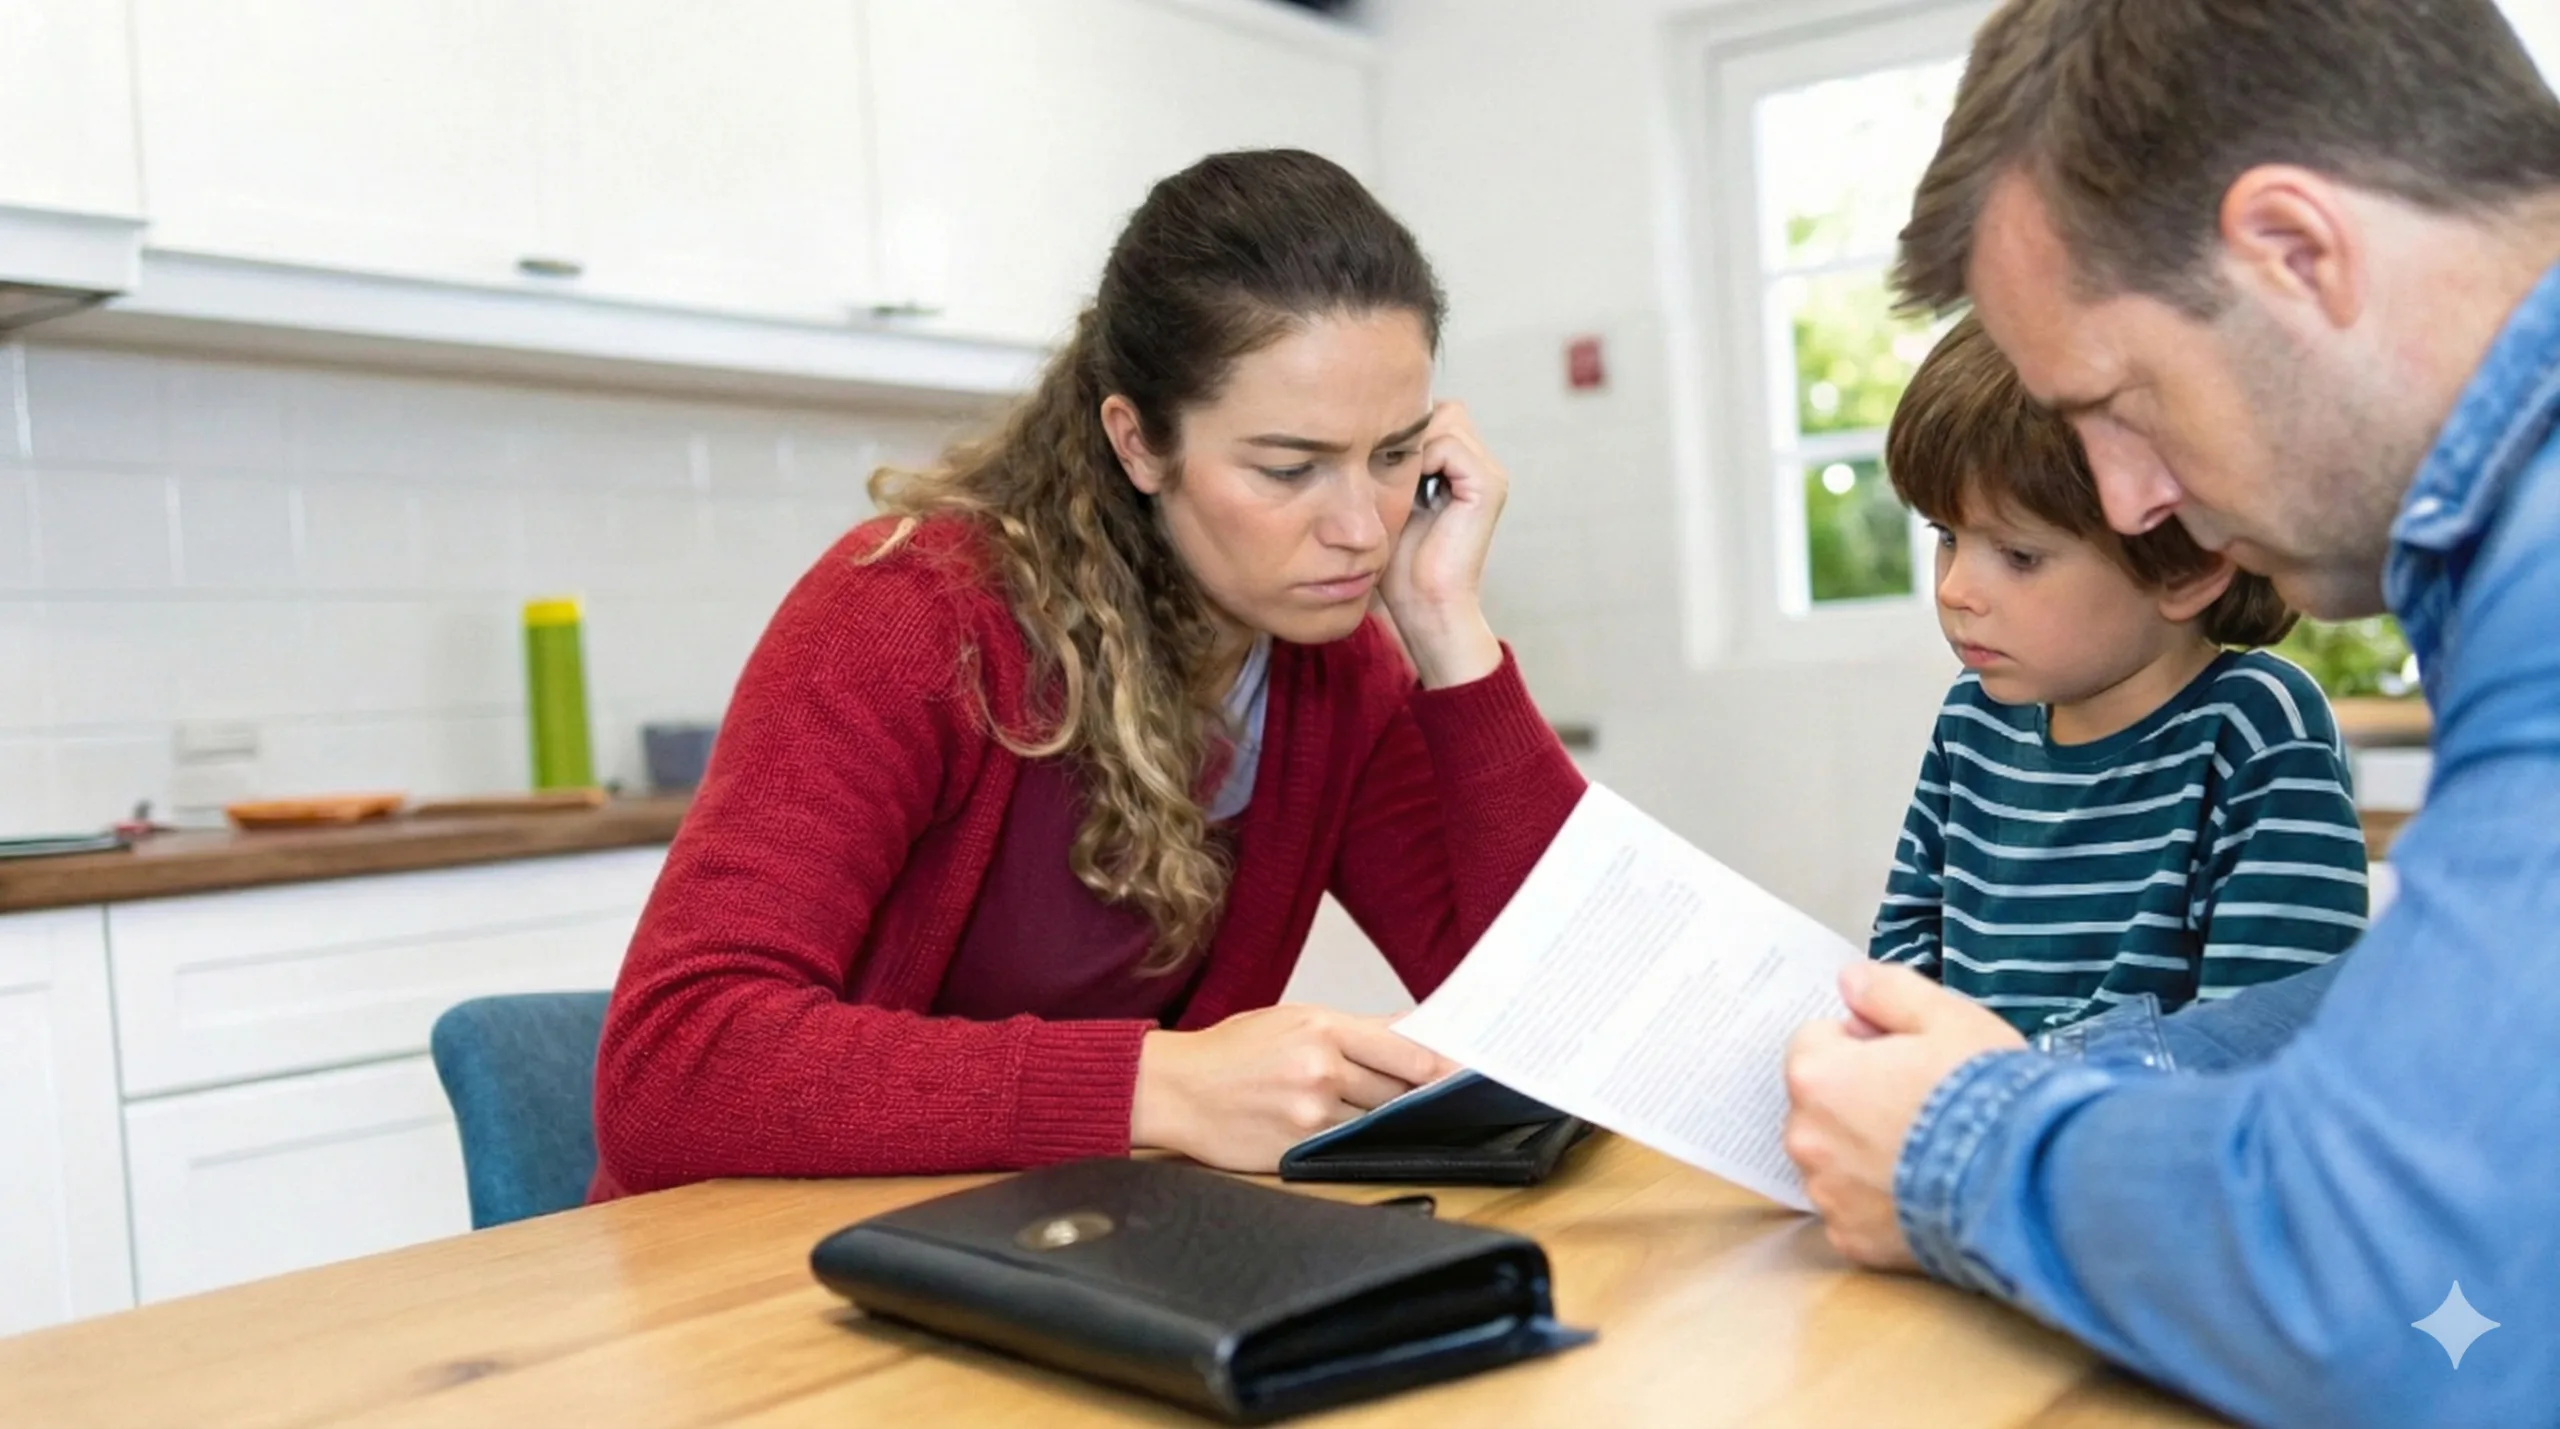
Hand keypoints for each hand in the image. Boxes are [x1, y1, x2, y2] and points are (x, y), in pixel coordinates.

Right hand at [1131, 1006, 1459, 1171]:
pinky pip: (1346, 1148)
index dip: (1445, 1066)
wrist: (1173, 1088)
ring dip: (1389, 1121)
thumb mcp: (1291, 1020)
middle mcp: (1321, 1069)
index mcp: (1322, 1027)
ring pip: (1376, 1122)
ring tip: (1402, 1118)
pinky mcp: (1297, 1150)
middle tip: (1455, 1100)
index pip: (1406, 1049)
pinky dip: (1358, 1143)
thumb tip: (1413, 1033)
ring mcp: (1310, 1114)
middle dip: (1423, 1096)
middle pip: (1399, 1089)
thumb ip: (1354, 1030)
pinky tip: (1361, 1138)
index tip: (1471, 1072)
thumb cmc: (1230, 1052)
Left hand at [1382, 400, 1505, 688]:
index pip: (1433, 416)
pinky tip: (1402, 486)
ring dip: (1410, 444)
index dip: (1400, 428)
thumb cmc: (1400, 565)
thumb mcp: (1388, 502)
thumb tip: (1361, 430)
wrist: (1424, 606)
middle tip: (1379, 463)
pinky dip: (1420, 457)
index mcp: (1463, 469)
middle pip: (1441, 410)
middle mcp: (1481, 466)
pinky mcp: (1487, 486)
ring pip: (1444, 419)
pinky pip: (1447, 444)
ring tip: (1391, 478)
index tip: (1369, 453)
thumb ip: (1389, 465)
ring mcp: (1488, 473)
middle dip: (1407, 431)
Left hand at [1783, 961, 2026, 1268]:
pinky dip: (1882, 1204)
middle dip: (1858, 1099)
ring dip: (1865, 1154)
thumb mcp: (1948, 1018)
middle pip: (1822, 1104)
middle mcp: (1808, 1138)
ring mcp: (1828, 1194)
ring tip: (1931, 1153)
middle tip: (1923, 1105)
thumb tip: (1851, 981)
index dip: (1863, 1044)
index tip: (1904, 1058)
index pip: (1816, 1042)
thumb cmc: (1988, 1097)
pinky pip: (1855, 1211)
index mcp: (1818, 1076)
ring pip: (1836, 1160)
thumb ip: (1888, 992)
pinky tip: (1927, 1193)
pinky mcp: (1853, 1241)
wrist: (2030, 1184)